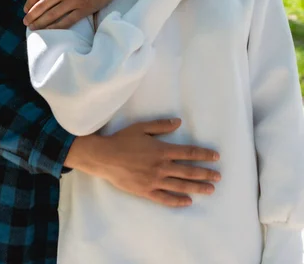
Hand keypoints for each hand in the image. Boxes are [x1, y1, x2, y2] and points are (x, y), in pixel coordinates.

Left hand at [23, 0, 113, 29]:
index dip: (30, 2)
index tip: (25, 9)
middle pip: (43, 6)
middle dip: (32, 16)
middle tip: (26, 22)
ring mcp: (74, 0)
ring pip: (53, 15)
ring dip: (41, 23)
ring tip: (34, 28)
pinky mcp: (85, 9)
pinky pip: (68, 21)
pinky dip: (57, 27)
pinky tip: (51, 31)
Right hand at [64, 119, 220, 207]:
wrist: (104, 157)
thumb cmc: (122, 140)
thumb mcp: (142, 127)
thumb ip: (161, 126)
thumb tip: (178, 122)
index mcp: (161, 150)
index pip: (188, 152)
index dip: (203, 155)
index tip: (215, 157)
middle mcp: (161, 167)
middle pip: (188, 171)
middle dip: (205, 173)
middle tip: (219, 177)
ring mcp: (154, 181)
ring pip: (180, 185)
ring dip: (197, 187)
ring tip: (210, 190)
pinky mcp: (146, 191)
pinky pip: (165, 198)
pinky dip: (178, 200)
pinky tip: (188, 201)